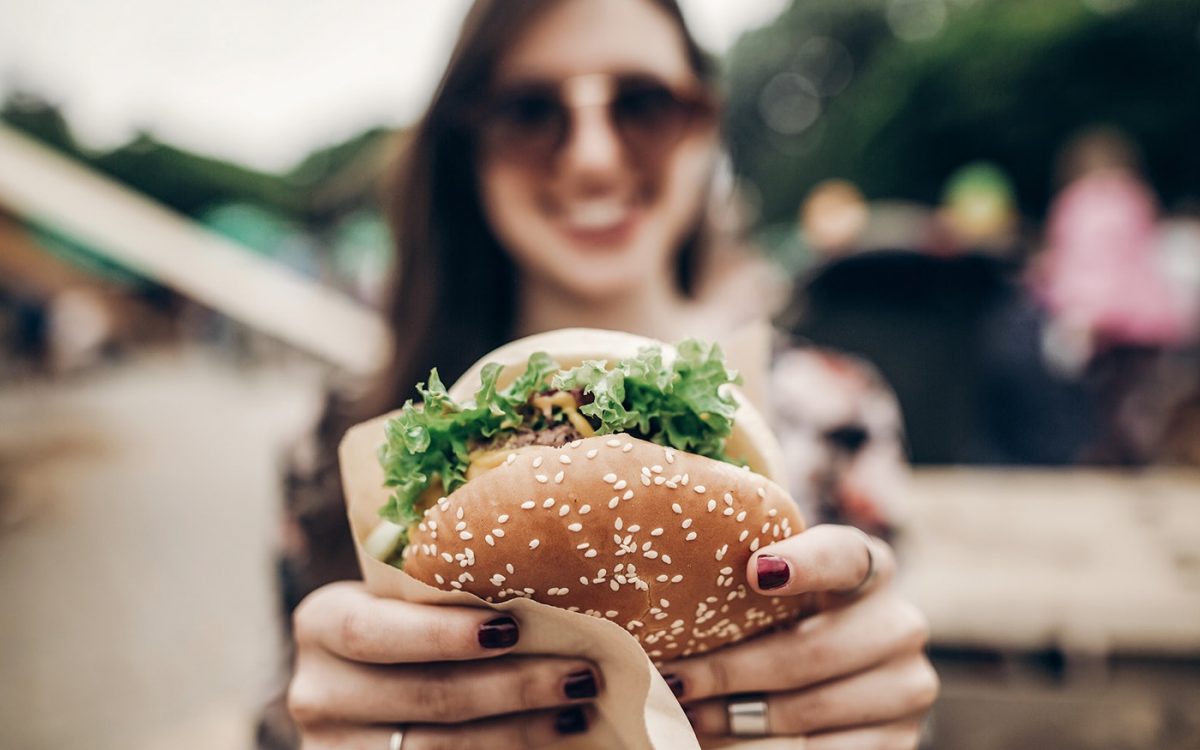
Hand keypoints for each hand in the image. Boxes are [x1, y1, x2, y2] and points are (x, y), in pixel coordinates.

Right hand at [288, 581, 600, 748]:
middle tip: (580, 671)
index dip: (441, 634)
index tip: (510, 628)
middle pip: (422, 695)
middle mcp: (317, 692)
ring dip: (521, 727)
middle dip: (511, 686)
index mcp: (322, 623)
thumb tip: (550, 561)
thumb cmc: (404, 626)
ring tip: (579, 704)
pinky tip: (554, 734)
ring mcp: (335, 747)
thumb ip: (444, 588)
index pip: (373, 630)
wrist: (365, 695)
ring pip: (438, 747)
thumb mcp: (402, 602)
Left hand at [660, 525, 936, 748]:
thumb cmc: (793, 615)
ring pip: (811, 710)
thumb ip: (751, 574)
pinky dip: (766, 749)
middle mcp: (900, 624)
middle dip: (734, 671)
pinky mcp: (901, 738)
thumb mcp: (781, 585)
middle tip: (678, 680)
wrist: (851, 672)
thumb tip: (676, 578)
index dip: (804, 563)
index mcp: (870, 567)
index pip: (843, 555)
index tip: (755, 571)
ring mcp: (908, 686)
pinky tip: (727, 742)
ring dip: (740, 718)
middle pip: (812, 651)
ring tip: (690, 714)